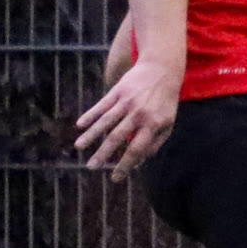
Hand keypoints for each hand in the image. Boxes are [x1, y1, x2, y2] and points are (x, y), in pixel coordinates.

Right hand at [75, 58, 181, 181]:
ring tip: (79, 147)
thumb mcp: (168, 123)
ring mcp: (127, 102)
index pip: (137, 149)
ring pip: (106, 121)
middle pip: (117, 137)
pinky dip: (90, 115)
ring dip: (91, 135)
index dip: (126, 165)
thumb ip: (155, 143)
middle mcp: (139, 114)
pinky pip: (101, 105)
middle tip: (91, 167)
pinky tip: (79, 125)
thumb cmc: (165, 102)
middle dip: (103, 153)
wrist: (162, 70)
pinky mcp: (118, 91)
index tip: (115, 178)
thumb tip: (139, 162)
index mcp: (153, 124)